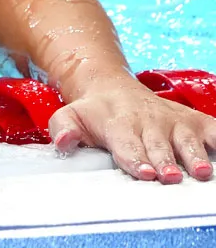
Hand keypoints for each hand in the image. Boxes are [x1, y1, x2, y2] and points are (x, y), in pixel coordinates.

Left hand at [48, 80, 215, 182]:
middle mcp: (148, 121)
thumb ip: (63, 130)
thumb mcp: (69, 116)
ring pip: (185, 139)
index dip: (135, 159)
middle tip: (171, 177)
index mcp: (118, 124)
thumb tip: (64, 142)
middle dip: (165, 162)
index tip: (144, 172)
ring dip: (193, 155)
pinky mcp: (193, 120)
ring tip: (201, 171)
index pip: (127, 144)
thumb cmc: (93, 112)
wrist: (111, 86)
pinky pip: (212, 129)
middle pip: (158, 146)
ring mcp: (173, 120)